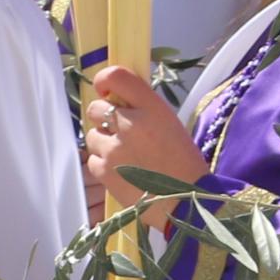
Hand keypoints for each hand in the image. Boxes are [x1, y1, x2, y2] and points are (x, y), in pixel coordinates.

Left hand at [82, 63, 202, 229]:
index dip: (105, 80)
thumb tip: (116, 100)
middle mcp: (130, 124)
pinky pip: (93, 159)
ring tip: (127, 158)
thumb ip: (143, 109)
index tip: (106, 90)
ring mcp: (113, 148)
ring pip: (92, 136)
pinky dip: (104, 165)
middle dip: (105, 119)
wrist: (187, 203)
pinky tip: (124, 173)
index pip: (117, 76)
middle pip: (96, 108)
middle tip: (122, 133)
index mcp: (152, 108)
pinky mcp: (103, 171)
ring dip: (104, 144)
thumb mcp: (170, 124)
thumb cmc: (183, 163)